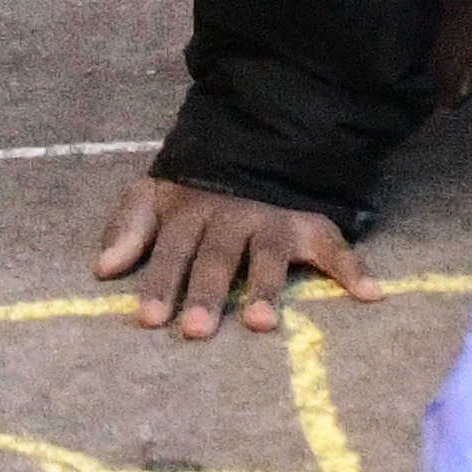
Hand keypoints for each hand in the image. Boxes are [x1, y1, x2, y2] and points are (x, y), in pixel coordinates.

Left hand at [92, 171, 364, 338]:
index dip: (159, 283)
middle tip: (196, 331)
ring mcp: (272, 220)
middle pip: (216, 258)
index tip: (149, 320)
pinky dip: (353, 268)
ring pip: (267, 256)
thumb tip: (101, 269)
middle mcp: (230, 217)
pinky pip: (333, 245)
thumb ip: (128, 227)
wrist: (257, 140)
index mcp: (188, 212)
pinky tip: (370, 293)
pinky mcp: (309, 223)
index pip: (170, 250)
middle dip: (205, 293)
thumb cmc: (197, 188)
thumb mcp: (155, 195)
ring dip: (264, 288)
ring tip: (259, 323)